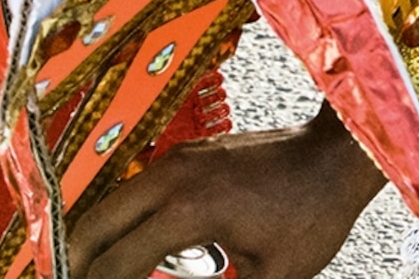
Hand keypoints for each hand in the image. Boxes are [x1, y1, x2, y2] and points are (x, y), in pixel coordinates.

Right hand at [65, 114, 384, 278]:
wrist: (342, 152)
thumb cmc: (316, 211)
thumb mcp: (272, 278)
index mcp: (188, 210)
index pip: (116, 263)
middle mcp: (173, 176)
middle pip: (92, 225)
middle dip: (76, 264)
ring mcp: (179, 158)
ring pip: (108, 201)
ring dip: (93, 238)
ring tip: (93, 272)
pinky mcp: (189, 152)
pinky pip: (134, 187)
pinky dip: (118, 217)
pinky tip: (126, 244)